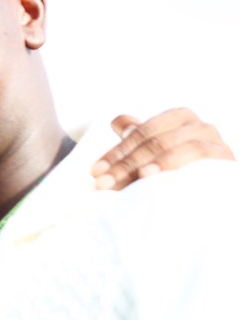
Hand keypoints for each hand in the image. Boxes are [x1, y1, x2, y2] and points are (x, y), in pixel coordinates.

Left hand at [91, 107, 234, 189]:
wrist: (219, 200)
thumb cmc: (183, 175)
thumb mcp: (156, 159)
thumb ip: (138, 140)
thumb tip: (118, 122)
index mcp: (178, 119)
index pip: (140, 132)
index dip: (115, 152)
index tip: (94, 172)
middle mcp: (197, 125)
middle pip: (152, 139)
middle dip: (123, 163)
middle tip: (101, 184)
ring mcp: (213, 139)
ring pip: (168, 145)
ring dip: (140, 164)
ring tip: (121, 181)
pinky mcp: (225, 157)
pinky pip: (194, 155)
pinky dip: (168, 163)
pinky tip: (149, 176)